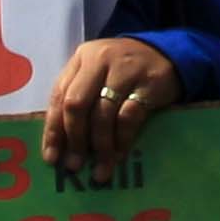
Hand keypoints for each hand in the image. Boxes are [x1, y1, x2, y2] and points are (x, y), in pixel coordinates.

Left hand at [42, 37, 181, 174]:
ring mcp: (125, 71)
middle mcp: (100, 60)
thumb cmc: (122, 69)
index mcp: (82, 58)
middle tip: (75, 165)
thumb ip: (78, 96)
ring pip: (103, 114)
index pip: (59, 96)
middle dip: (74, 139)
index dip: (53, 130)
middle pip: (77, 104)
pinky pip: (129, 117)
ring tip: (100, 169)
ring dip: (99, 146)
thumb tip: (62, 145)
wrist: (167, 52)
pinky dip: (121, 139)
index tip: (52, 158)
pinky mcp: (148, 83)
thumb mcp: (96, 73)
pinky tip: (119, 154)